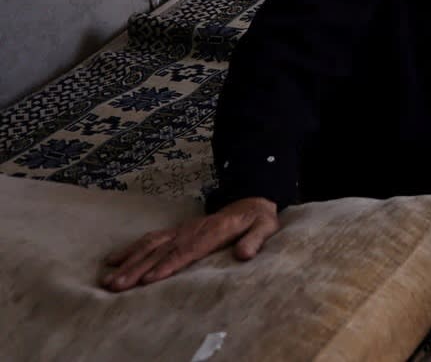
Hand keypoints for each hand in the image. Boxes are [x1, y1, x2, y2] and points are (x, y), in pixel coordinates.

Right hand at [101, 197, 278, 289]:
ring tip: (109, 280)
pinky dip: (130, 249)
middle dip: (138, 269)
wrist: (250, 200)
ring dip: (129, 262)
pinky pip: (149, 239)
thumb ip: (255, 240)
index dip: (168, 265)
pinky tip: (112, 261)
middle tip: (118, 286)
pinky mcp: (175, 231)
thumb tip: (244, 255)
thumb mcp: (265, 227)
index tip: (149, 280)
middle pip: (162, 251)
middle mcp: (192, 230)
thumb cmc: (257, 219)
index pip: (187, 251)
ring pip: (150, 246)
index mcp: (213, 231)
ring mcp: (181, 230)